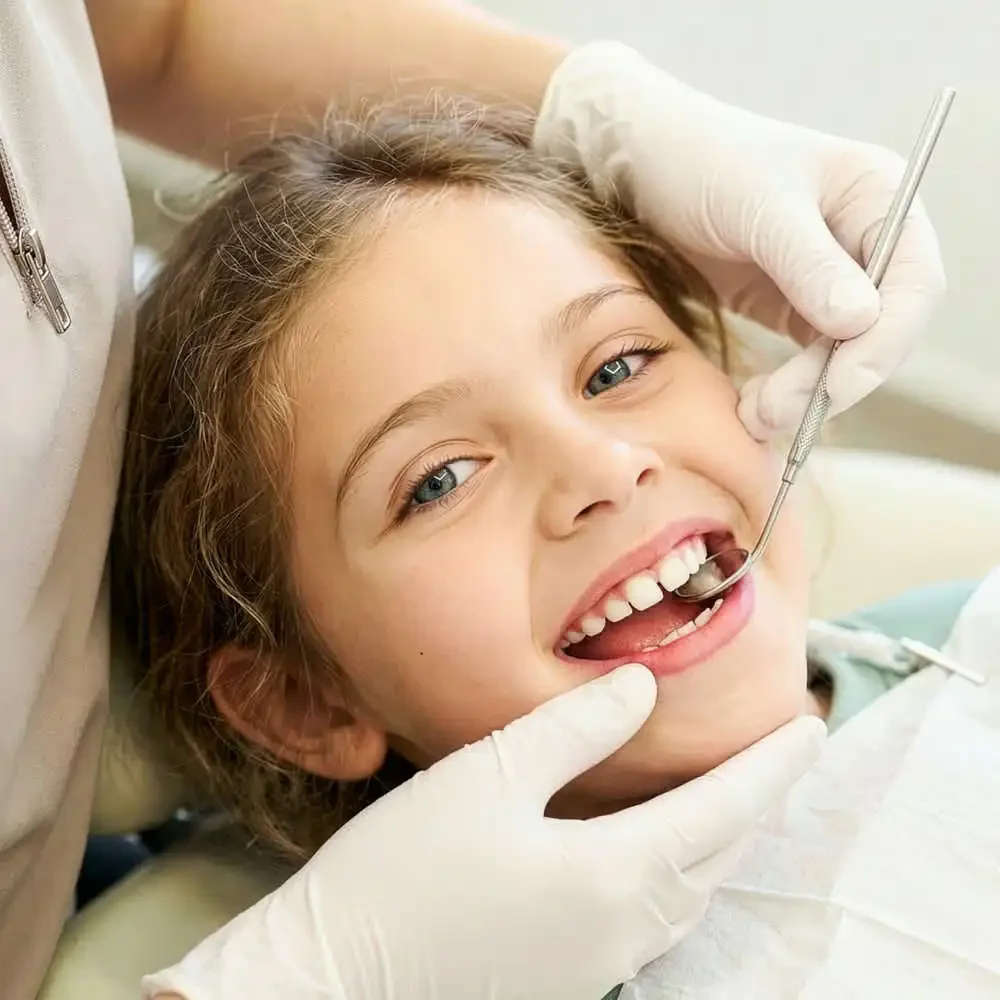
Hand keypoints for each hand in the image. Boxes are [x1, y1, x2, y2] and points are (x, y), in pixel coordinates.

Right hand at [144, 665, 823, 999]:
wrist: (331, 978)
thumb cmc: (405, 870)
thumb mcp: (489, 775)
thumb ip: (575, 729)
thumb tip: (644, 688)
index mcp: (612, 876)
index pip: (720, 811)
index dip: (770, 768)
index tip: (811, 727)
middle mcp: (622, 931)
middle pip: (718, 859)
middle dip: (761, 804)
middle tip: (787, 756)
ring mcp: (596, 964)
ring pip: (693, 898)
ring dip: (727, 844)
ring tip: (743, 801)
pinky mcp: (565, 978)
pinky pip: (656, 923)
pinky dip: (684, 877)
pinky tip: (669, 857)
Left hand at [534, 42, 945, 438]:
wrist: (638, 164)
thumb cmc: (700, 159)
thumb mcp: (756, 205)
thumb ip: (808, 262)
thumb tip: (861, 321)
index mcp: (877, 197)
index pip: (913, 282)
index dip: (887, 340)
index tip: (840, 384)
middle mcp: (863, 240)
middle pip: (882, 329)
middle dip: (837, 377)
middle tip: (780, 412)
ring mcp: (827, 277)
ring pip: (843, 354)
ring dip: (807, 392)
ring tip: (756, 415)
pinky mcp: (789, 305)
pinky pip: (806, 359)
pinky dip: (787, 387)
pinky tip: (754, 405)